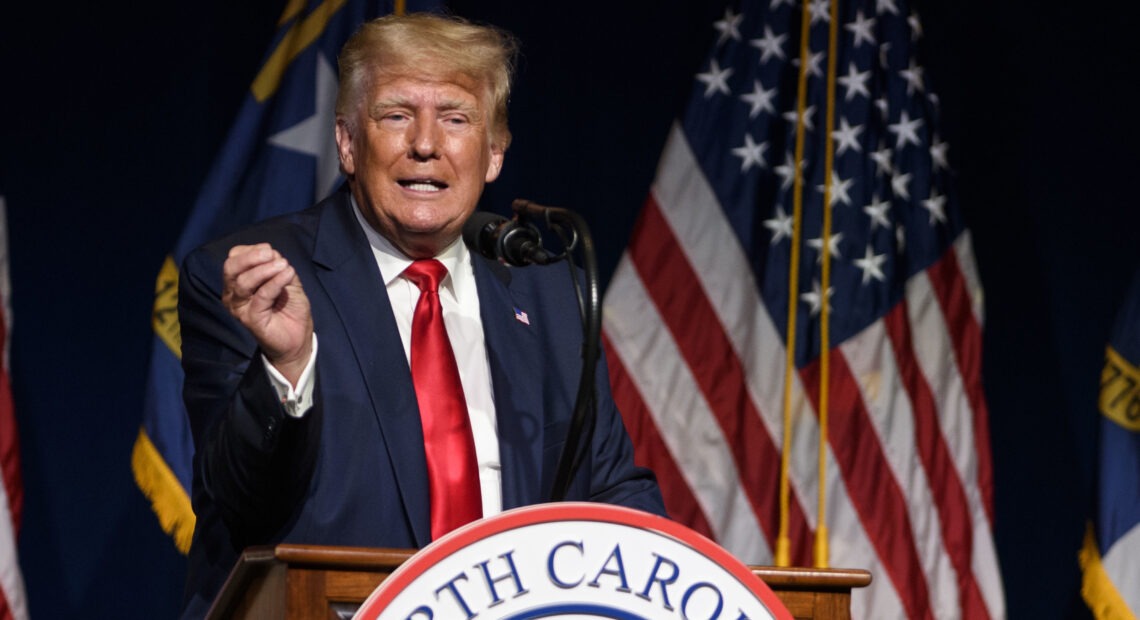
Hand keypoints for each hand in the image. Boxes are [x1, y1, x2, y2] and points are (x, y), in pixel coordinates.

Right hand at [222, 243, 313, 385]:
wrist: (298, 336)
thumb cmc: (289, 307)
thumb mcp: (287, 280)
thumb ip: (278, 266)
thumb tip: (271, 254)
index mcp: (238, 282)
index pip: (234, 258)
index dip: (251, 250)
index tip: (270, 251)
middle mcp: (233, 294)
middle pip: (231, 267)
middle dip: (251, 257)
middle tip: (272, 255)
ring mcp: (239, 308)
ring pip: (243, 281)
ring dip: (265, 269)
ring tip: (284, 266)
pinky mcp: (250, 319)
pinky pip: (261, 296)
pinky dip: (275, 282)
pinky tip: (288, 275)